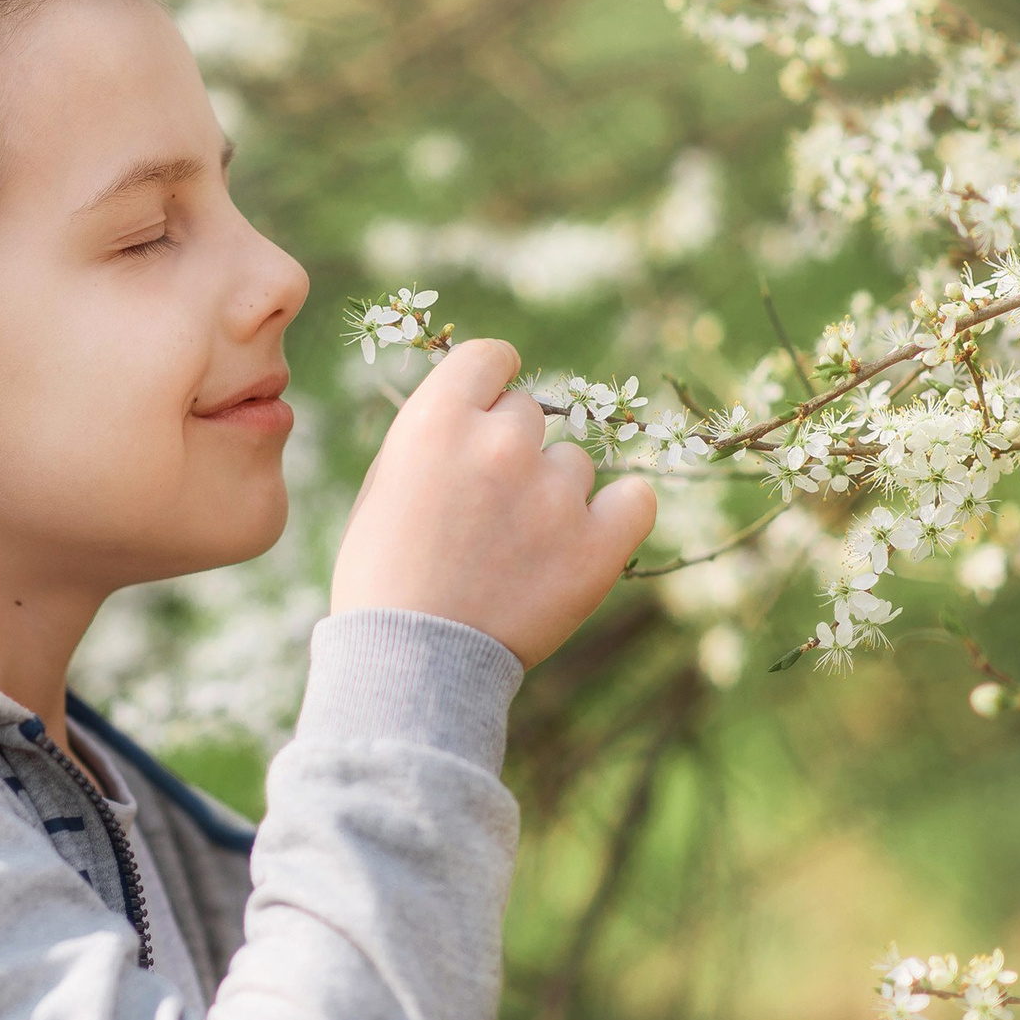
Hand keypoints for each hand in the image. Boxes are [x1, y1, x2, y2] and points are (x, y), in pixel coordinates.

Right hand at [331, 338, 656, 668]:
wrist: (410, 662)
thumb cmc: (383, 577)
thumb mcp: (387, 485)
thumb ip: (435, 436)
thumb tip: (481, 410)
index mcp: (438, 420)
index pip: (491, 357)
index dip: (491, 383)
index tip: (491, 409)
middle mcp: (500, 443)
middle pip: (530, 413)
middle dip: (512, 448)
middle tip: (488, 505)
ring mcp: (554, 493)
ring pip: (574, 463)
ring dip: (553, 491)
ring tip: (517, 547)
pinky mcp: (597, 544)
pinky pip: (635, 499)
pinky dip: (618, 514)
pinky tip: (589, 537)